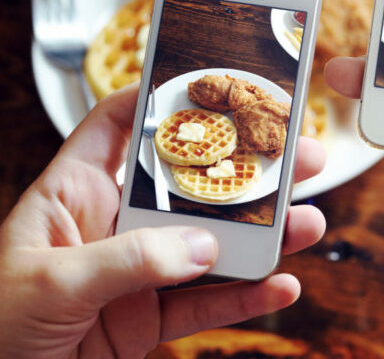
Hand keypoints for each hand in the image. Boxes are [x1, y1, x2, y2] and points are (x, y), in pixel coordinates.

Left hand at [0, 86, 326, 358]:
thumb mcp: (50, 283)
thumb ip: (128, 260)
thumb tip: (201, 247)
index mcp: (73, 196)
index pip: (118, 128)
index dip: (162, 101)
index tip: (218, 87)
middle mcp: (111, 228)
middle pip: (190, 185)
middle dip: (247, 170)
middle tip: (298, 157)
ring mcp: (135, 275)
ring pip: (212, 245)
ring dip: (263, 236)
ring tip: (307, 223)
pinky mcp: (146, 322)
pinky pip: (206, 306)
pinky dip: (247, 298)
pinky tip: (280, 287)